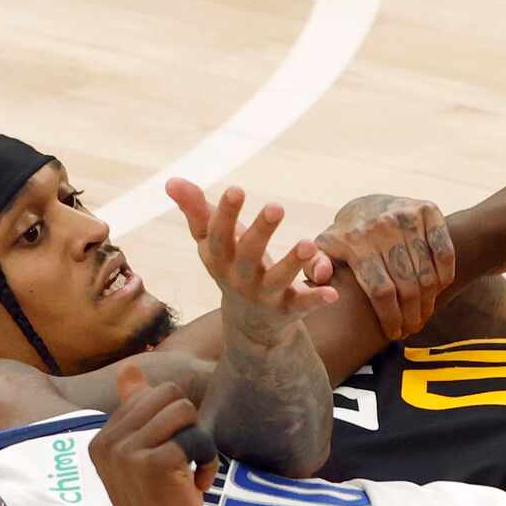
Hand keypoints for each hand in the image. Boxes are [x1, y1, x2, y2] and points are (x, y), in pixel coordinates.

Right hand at [94, 367, 217, 505]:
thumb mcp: (143, 457)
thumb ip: (136, 412)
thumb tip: (128, 369)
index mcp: (101, 439)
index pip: (154, 394)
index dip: (175, 426)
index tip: (167, 463)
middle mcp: (107, 443)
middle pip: (171, 395)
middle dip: (189, 428)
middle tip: (181, 466)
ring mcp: (127, 452)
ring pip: (186, 412)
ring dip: (199, 445)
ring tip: (187, 477)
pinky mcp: (154, 463)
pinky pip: (198, 438)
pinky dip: (207, 463)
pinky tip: (193, 489)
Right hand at [166, 180, 339, 345]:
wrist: (249, 325)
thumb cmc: (232, 267)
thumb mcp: (213, 242)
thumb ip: (196, 211)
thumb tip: (171, 181)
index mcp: (220, 259)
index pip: (218, 236)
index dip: (225, 214)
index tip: (236, 189)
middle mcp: (240, 278)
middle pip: (248, 255)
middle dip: (261, 232)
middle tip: (277, 206)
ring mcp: (265, 296)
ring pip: (277, 280)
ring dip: (293, 263)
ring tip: (309, 243)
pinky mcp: (288, 310)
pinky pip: (303, 305)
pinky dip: (317, 299)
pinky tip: (334, 292)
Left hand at [319, 194, 455, 340]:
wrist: (368, 203)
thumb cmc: (346, 237)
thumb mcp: (325, 251)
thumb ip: (316, 266)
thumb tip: (324, 276)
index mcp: (354, 240)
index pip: (380, 290)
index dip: (391, 317)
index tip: (394, 333)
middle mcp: (381, 227)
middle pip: (407, 285)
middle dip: (412, 314)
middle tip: (413, 328)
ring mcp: (407, 216)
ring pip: (427, 273)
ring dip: (429, 300)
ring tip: (425, 314)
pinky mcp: (428, 211)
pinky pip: (444, 251)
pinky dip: (445, 274)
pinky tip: (439, 289)